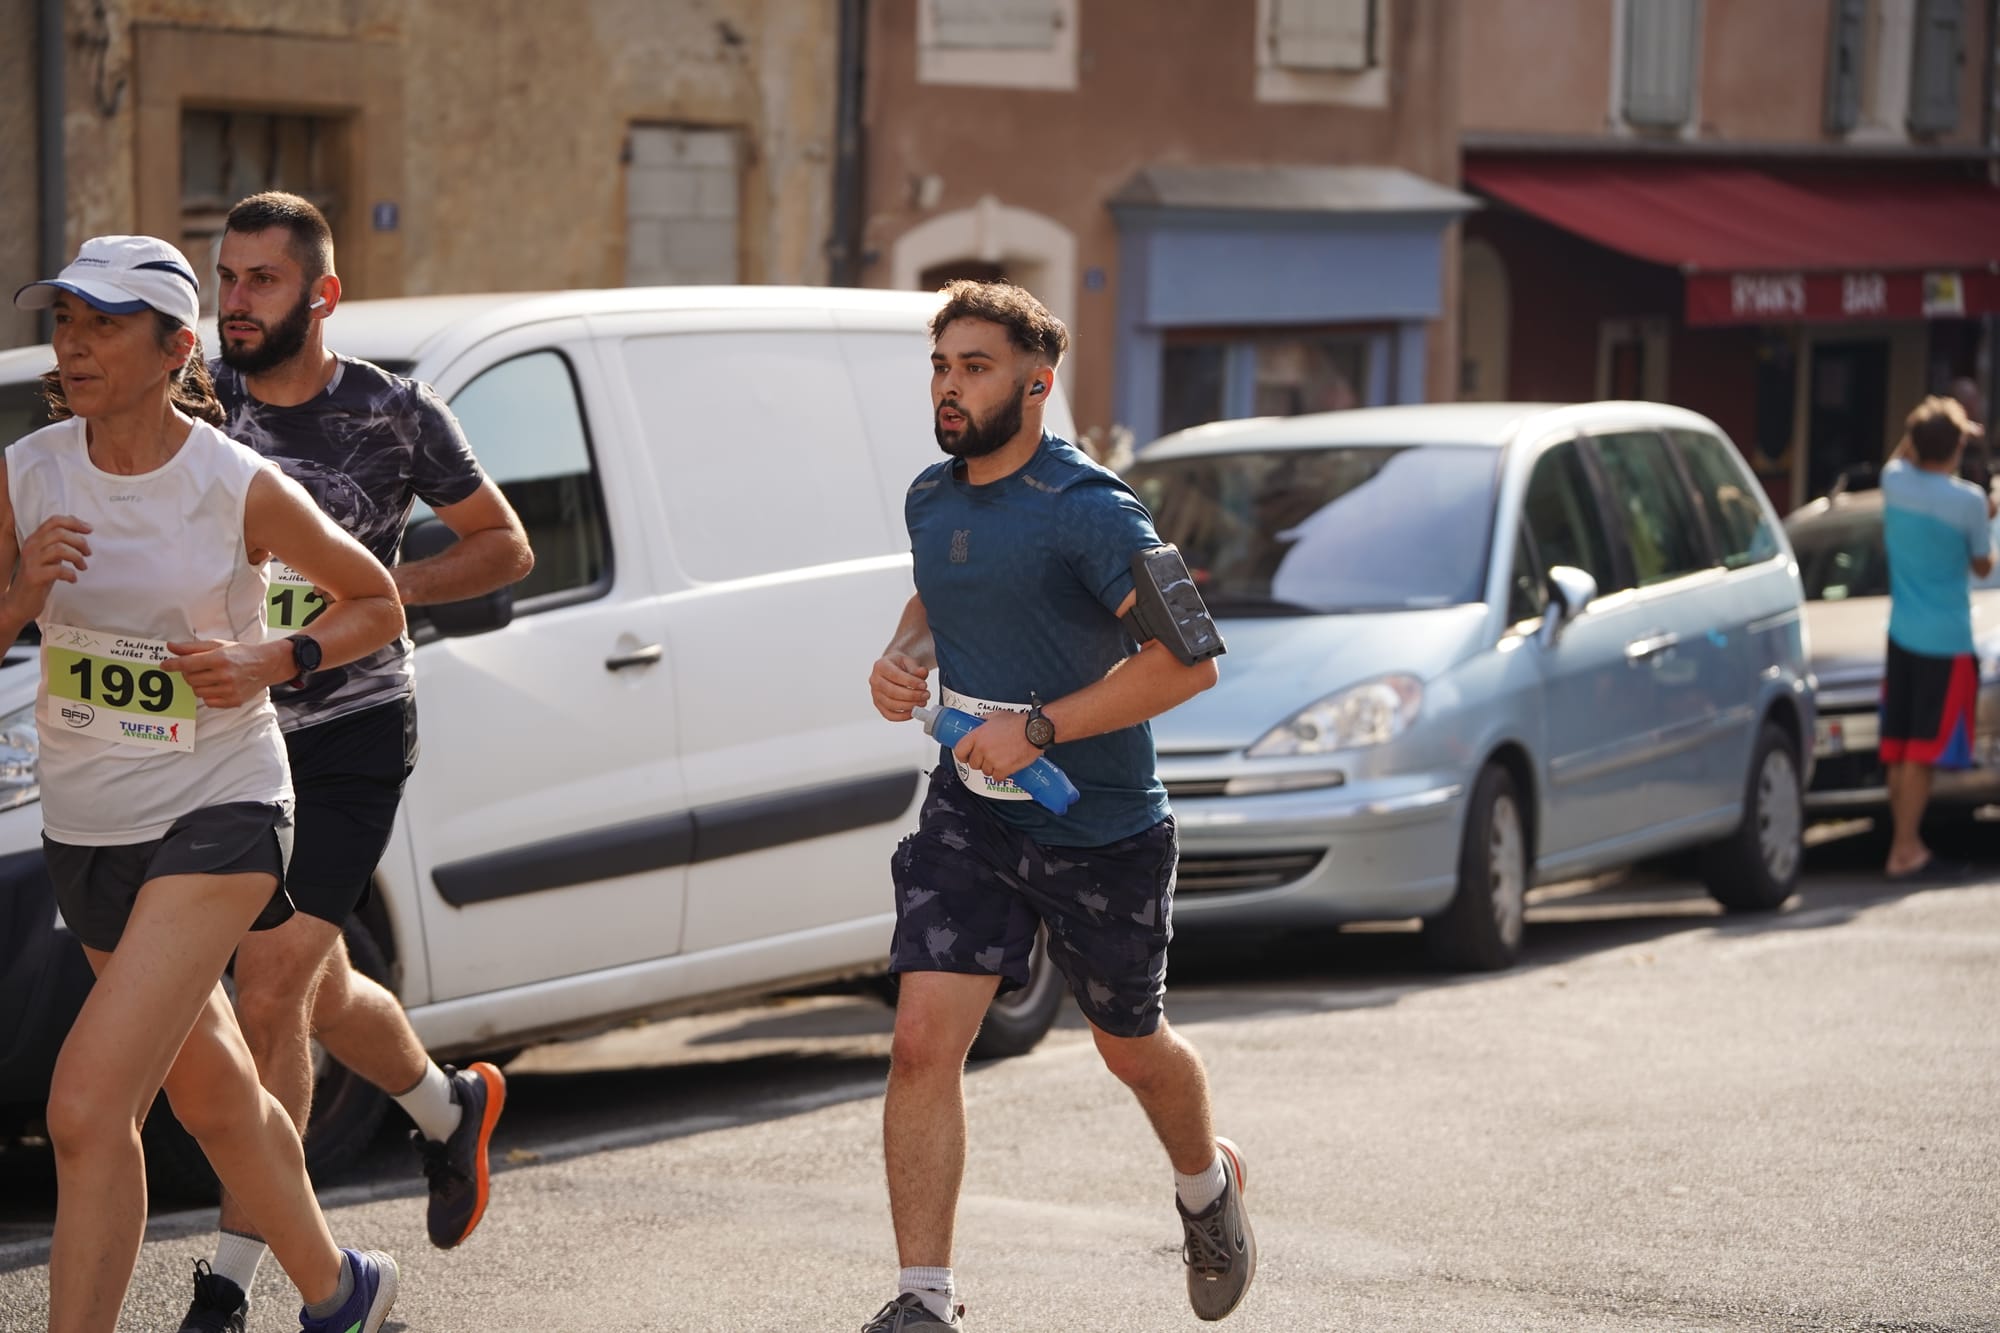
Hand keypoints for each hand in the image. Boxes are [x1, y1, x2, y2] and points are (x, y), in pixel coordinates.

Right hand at [4, 515, 90, 622]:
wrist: (19, 602)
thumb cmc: (39, 577)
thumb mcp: (49, 556)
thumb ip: (58, 542)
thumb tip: (78, 527)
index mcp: (35, 539)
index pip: (54, 521)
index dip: (74, 522)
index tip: (89, 529)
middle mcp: (31, 547)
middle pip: (60, 533)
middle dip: (79, 541)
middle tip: (88, 553)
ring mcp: (31, 561)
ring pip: (59, 548)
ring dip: (77, 557)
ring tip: (82, 567)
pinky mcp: (34, 576)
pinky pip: (57, 570)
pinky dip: (70, 574)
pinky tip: (73, 579)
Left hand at [162, 638, 291, 708]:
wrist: (266, 665)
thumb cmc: (240, 653)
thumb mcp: (218, 645)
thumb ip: (192, 647)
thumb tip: (171, 647)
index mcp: (219, 658)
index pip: (188, 664)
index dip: (173, 665)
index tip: (164, 665)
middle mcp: (224, 675)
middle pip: (190, 679)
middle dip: (188, 674)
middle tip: (197, 669)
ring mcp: (229, 690)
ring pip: (197, 691)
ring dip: (198, 685)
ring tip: (209, 677)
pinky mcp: (233, 701)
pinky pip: (208, 702)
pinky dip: (208, 695)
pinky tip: (217, 686)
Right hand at [870, 652, 929, 721]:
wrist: (893, 669)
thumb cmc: (900, 665)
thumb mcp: (909, 661)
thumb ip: (916, 668)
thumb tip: (922, 672)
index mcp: (881, 666)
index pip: (895, 675)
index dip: (910, 682)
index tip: (924, 685)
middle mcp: (875, 680)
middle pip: (892, 692)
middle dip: (912, 695)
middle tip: (926, 695)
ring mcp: (875, 694)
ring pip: (891, 705)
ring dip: (909, 706)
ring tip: (922, 702)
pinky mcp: (878, 705)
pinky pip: (889, 715)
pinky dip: (902, 716)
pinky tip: (913, 712)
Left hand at [954, 710, 1040, 782]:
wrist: (1034, 732)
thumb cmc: (1019, 723)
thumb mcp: (997, 715)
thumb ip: (985, 720)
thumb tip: (980, 722)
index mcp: (978, 735)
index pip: (960, 750)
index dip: (962, 755)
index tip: (965, 757)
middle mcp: (983, 748)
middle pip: (973, 763)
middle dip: (980, 761)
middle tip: (988, 757)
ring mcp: (992, 760)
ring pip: (985, 771)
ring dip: (991, 768)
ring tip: (1000, 760)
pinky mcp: (1003, 769)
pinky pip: (997, 777)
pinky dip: (1001, 774)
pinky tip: (1005, 767)